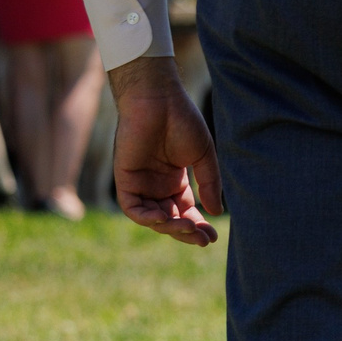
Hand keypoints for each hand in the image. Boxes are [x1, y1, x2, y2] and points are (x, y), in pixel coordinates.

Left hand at [106, 56, 220, 246]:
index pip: (186, 212)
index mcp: (175, 181)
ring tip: (188, 228)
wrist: (158, 100)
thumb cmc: (182, 121)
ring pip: (152, 218)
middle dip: (186, 232)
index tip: (213, 237)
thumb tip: (216, 212)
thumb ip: (209, 184)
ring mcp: (140, 184)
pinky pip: (133, 208)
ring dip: (169, 227)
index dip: (198, 226)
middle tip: (203, 240)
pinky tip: (165, 218)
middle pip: (170, 219)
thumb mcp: (203, 157)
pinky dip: (147, 217)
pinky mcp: (125, 179)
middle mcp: (156, 186)